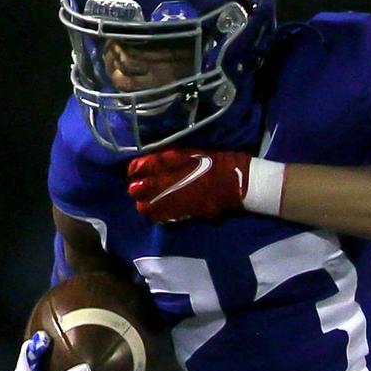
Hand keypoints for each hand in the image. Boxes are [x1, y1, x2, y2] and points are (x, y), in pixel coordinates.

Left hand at [127, 149, 250, 222]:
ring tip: (148, 201)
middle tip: (139, 188)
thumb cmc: (215, 163)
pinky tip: (159, 212)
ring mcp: (174, 199)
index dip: (133, 170)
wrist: (237, 181)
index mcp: (168, 163)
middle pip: (137, 190)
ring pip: (146, 207)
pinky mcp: (183, 213)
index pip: (137, 167)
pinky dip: (157, 214)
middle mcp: (167, 182)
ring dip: (144, 203)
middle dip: (136, 189)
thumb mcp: (189, 153)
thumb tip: (144, 165)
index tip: (134, 172)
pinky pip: (162, 217)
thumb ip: (166, 159)